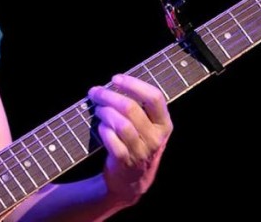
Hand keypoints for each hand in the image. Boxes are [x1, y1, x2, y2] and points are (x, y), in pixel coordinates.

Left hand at [88, 74, 172, 204]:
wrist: (131, 181)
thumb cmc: (137, 145)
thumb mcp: (148, 127)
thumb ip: (139, 107)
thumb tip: (115, 83)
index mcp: (164, 124)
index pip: (155, 97)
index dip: (133, 84)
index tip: (115, 78)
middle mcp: (156, 138)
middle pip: (131, 108)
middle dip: (109, 96)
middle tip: (95, 92)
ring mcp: (142, 151)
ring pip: (121, 124)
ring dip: (105, 112)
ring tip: (97, 109)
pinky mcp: (126, 161)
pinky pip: (112, 140)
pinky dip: (103, 130)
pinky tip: (100, 126)